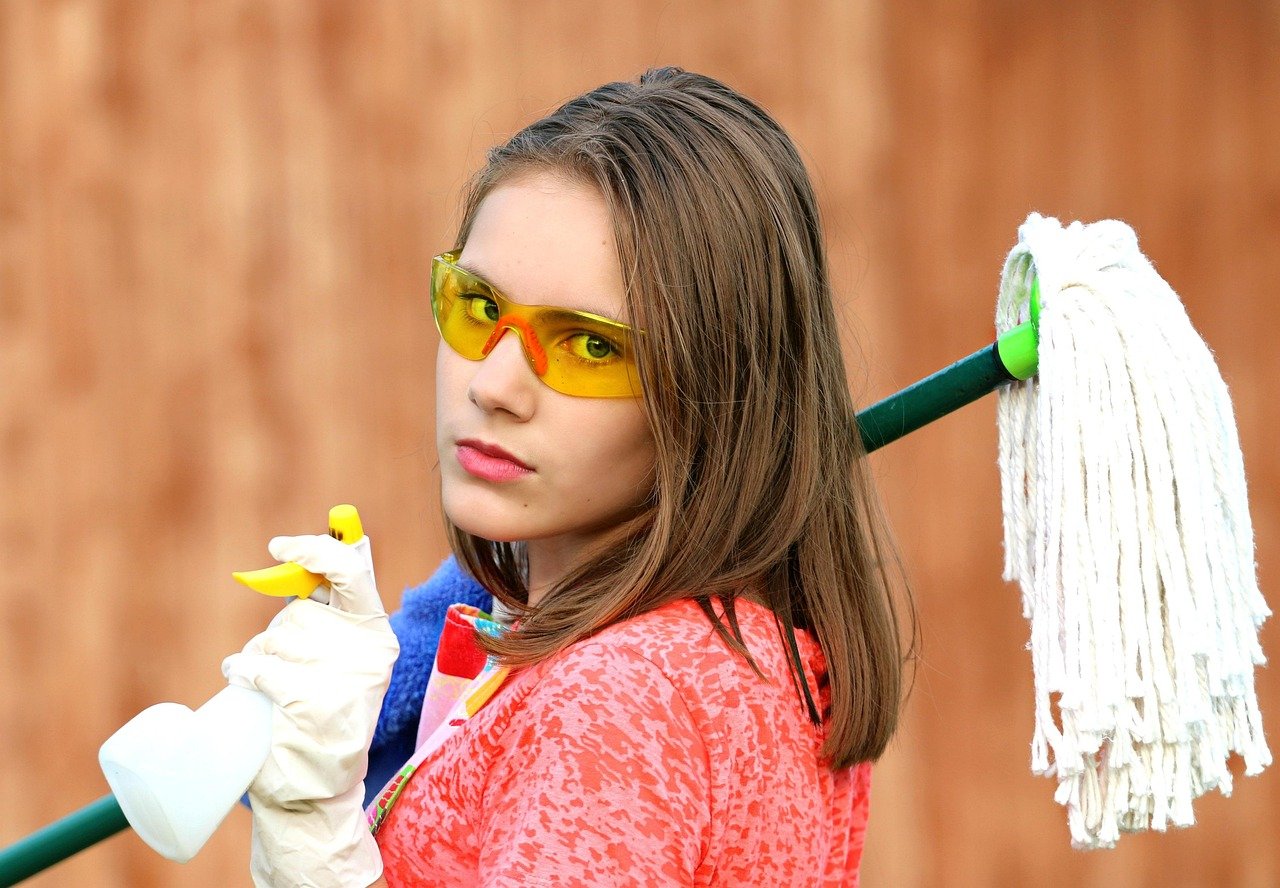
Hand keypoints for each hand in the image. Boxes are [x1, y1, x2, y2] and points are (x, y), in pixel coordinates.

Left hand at [222, 533, 399, 887]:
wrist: (313, 790)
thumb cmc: (319, 714)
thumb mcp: (338, 662)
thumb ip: (327, 614)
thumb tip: (296, 556)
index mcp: (376, 637)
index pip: (353, 572)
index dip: (315, 551)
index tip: (280, 545)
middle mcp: (367, 655)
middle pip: (298, 614)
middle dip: (277, 635)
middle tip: (281, 666)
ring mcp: (342, 681)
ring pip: (272, 640)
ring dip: (255, 657)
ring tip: (266, 688)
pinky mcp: (310, 705)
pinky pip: (259, 668)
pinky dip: (244, 674)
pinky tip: (249, 690)